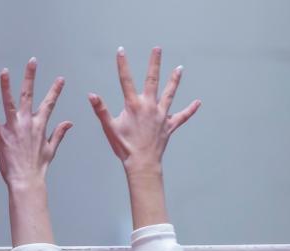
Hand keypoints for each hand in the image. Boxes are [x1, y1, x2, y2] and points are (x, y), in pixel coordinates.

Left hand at [0, 58, 71, 189]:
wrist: (26, 180)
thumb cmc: (38, 167)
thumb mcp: (51, 148)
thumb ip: (59, 133)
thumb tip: (69, 123)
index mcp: (40, 125)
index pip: (50, 103)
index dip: (56, 89)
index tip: (61, 78)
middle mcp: (27, 122)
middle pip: (28, 94)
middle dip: (31, 76)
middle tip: (32, 61)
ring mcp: (13, 127)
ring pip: (9, 102)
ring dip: (6, 86)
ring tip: (4, 71)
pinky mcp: (0, 135)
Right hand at [88, 48, 199, 173]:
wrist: (142, 163)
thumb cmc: (124, 147)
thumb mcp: (109, 128)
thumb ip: (101, 110)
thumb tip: (91, 95)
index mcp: (133, 105)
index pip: (126, 80)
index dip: (122, 64)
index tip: (121, 50)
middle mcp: (149, 106)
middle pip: (152, 80)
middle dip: (154, 64)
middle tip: (157, 49)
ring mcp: (161, 115)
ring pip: (170, 94)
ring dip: (175, 80)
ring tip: (180, 69)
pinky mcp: (168, 126)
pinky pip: (181, 116)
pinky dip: (190, 110)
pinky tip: (197, 103)